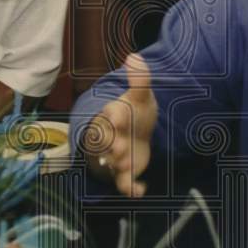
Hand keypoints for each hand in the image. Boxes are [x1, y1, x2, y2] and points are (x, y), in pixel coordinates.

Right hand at [83, 54, 157, 196]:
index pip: (110, 116)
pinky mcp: (125, 171)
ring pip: (113, 164)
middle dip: (113, 146)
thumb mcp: (140, 94)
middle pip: (107, 143)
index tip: (120, 117)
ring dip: (119, 167)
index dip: (114, 117)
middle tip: (121, 149)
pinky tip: (139, 192)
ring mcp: (117, 155)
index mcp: (113, 116)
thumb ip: (139, 78)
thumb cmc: (134, 112)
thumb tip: (134, 56)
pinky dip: (130, 189)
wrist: (136, 132)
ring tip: (127, 168)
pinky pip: (124, 183)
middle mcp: (111, 137)